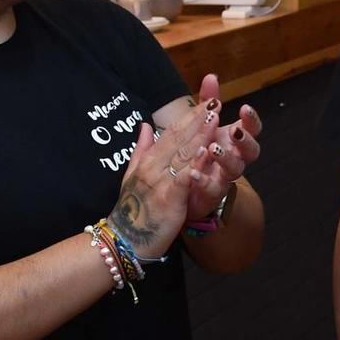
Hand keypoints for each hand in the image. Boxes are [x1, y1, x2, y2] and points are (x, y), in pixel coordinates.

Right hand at [110, 97, 217, 258]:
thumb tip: (146, 125)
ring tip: (215, 118)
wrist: (124, 238)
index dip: (190, 116)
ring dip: (200, 135)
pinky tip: (208, 152)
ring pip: (183, 154)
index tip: (207, 101)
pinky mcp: (169, 199)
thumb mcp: (133, 175)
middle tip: (216, 101)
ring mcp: (161, 182)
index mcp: (149, 160)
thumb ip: (141, 149)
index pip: (172, 133)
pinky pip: (184, 179)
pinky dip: (196, 165)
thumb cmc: (132, 210)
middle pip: (180, 139)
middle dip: (199, 119)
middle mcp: (154, 167)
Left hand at [185, 73, 262, 221]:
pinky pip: (212, 188)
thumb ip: (207, 101)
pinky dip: (203, 180)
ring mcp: (225, 176)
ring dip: (226, 158)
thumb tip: (211, 76)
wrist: (187, 184)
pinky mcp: (211, 192)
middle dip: (246, 140)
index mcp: (235, 139)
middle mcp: (236, 156)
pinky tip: (192, 173)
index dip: (252, 119)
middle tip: (235, 131)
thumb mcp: (201, 123)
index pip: (252, 128)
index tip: (244, 108)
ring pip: (235, 169)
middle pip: (252, 150)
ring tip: (213, 148)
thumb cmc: (200, 149)